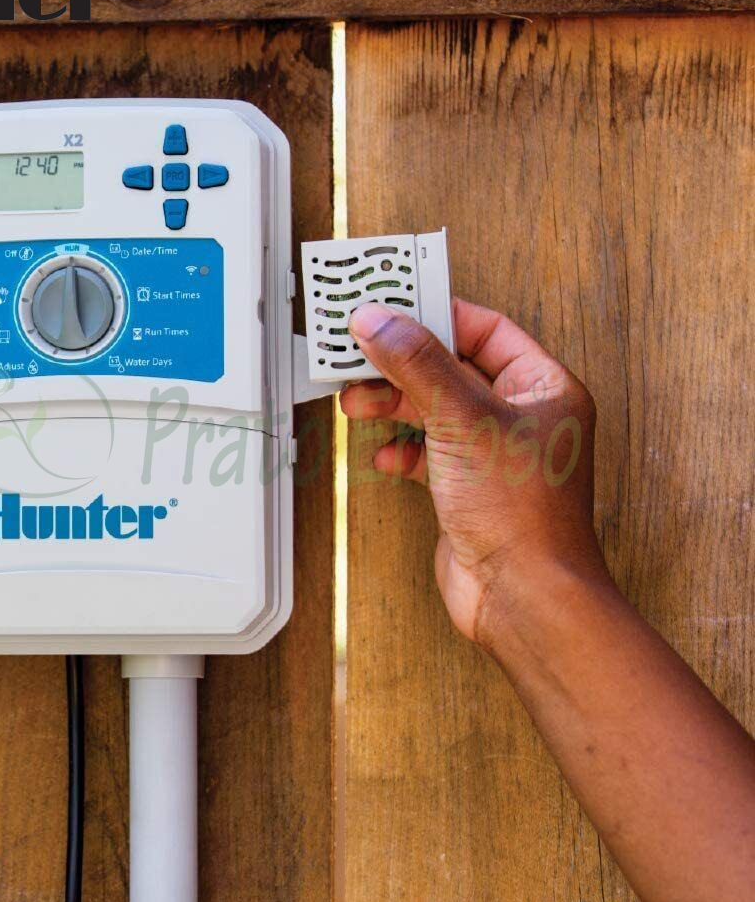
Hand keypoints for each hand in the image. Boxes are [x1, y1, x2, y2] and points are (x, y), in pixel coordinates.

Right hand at [341, 298, 606, 645]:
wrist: (522, 597)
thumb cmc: (523, 516)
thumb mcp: (464, 420)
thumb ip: (418, 365)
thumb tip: (380, 320)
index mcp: (543, 387)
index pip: (484, 329)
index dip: (436, 315)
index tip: (390, 304)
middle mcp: (522, 417)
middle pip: (450, 369)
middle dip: (402, 365)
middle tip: (357, 353)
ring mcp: (494, 454)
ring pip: (433, 411)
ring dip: (393, 406)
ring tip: (357, 402)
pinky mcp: (468, 488)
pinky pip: (427, 453)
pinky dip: (402, 451)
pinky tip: (385, 458)